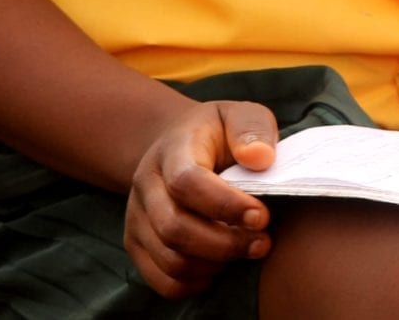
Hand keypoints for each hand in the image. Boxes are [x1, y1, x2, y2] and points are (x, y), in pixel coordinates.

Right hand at [124, 100, 278, 298]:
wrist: (178, 142)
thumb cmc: (219, 133)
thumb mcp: (240, 116)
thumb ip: (253, 130)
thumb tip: (260, 158)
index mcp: (172, 148)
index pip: (187, 182)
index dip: (226, 205)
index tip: (262, 217)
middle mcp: (146, 183)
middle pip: (175, 228)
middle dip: (225, 244)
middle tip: (262, 242)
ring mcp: (136, 216)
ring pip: (169, 258)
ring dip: (213, 265)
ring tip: (245, 251)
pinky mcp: (136, 242)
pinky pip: (160, 279)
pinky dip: (193, 283)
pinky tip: (219, 268)